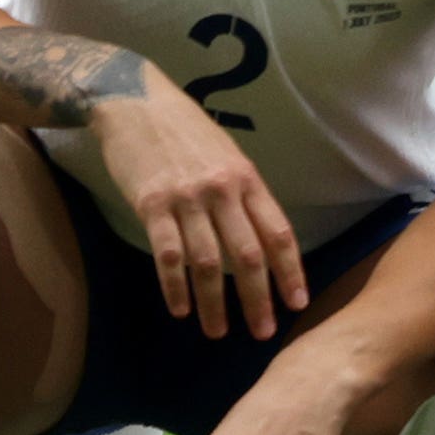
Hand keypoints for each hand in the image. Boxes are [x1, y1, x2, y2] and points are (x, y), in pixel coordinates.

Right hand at [87, 86, 309, 339]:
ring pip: (208, 262)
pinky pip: (167, 254)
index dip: (291, 271)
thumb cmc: (186, 132)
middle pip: (249, 254)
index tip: (298, 303)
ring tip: (218, 332)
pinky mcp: (151, 203)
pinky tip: (180, 309)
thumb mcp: (228, 156)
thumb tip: (261, 240)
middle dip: (259, 298)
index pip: (278, 232)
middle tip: (264, 332)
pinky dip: (175, 286)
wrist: (136, 102)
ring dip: (214, 303)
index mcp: (248, 179)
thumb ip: (244, 196)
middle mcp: (223, 190)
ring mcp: (187, 197)